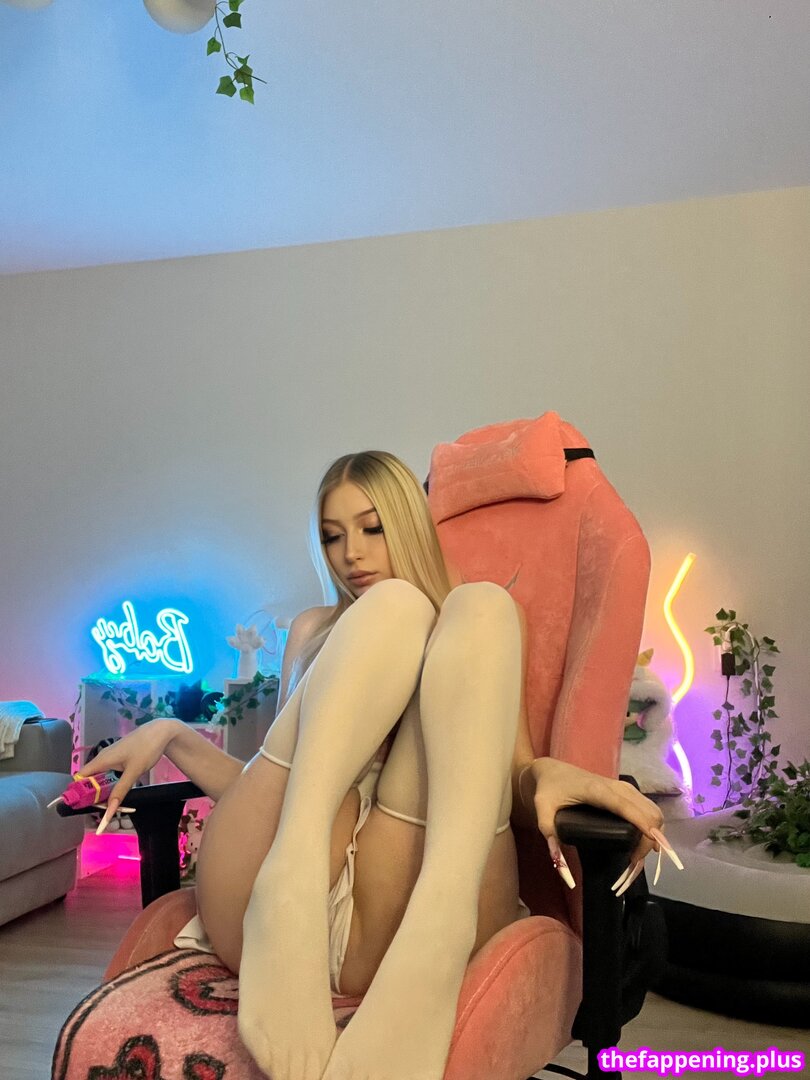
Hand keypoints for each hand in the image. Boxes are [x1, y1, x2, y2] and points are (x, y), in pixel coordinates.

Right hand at [81, 718, 178, 831]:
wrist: (161, 732)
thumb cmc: (146, 748)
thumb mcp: (134, 772)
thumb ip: (120, 791)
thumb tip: (109, 812)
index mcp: (101, 760)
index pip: (80, 778)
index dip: (79, 792)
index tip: (86, 806)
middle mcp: (102, 759)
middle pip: (89, 780)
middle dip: (93, 795)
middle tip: (104, 809)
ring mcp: (111, 758)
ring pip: (100, 778)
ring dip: (103, 791)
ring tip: (111, 804)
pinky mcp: (119, 759)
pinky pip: (109, 774)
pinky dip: (111, 784)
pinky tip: (118, 792)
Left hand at [524, 757, 672, 891]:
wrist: (552, 770)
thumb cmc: (548, 789)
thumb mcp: (542, 810)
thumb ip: (549, 834)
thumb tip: (560, 865)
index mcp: (597, 790)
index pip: (627, 807)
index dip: (644, 825)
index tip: (655, 847)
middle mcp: (616, 787)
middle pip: (648, 812)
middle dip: (651, 840)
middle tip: (634, 864)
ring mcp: (624, 788)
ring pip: (653, 810)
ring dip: (655, 834)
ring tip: (638, 857)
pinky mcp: (627, 792)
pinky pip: (648, 808)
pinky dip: (652, 826)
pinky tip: (645, 842)